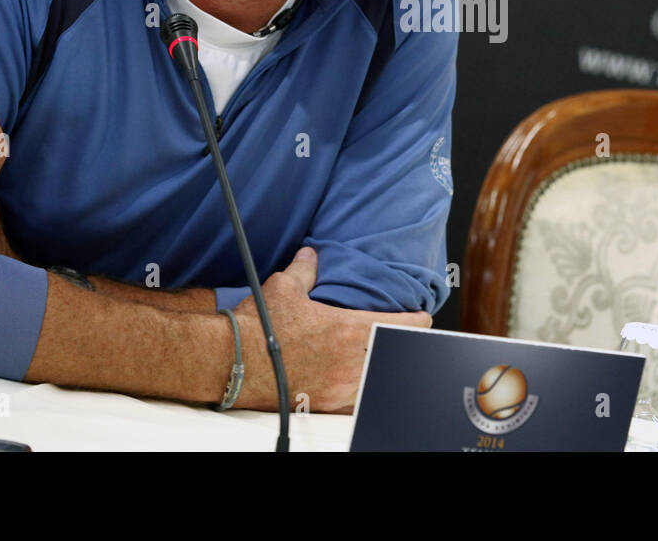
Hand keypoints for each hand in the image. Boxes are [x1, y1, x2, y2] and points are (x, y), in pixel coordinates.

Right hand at [232, 247, 431, 413]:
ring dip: (380, 367)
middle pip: (393, 354)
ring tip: (379, 359)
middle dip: (398, 345)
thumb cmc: (258, 326)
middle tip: (400, 338)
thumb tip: (311, 253)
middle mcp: (350, 362)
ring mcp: (340, 387)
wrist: (234, 362)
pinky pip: (356, 401)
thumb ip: (305, 270)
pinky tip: (357, 384)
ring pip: (377, 379)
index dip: (417, 320)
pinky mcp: (325, 404)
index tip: (423, 318)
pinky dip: (361, 391)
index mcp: (348, 330)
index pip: (400, 326)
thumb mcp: (284, 288)